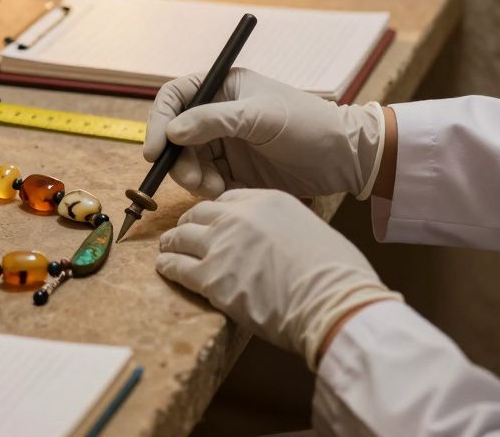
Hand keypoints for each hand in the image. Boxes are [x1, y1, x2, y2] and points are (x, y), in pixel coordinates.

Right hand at [143, 68, 385, 199]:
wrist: (344, 157)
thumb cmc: (307, 123)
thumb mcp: (259, 117)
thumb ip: (213, 121)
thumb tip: (172, 131)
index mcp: (224, 87)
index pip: (176, 98)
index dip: (159, 121)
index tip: (154, 150)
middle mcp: (220, 113)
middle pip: (177, 135)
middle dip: (179, 159)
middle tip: (192, 179)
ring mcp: (227, 142)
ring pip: (189, 161)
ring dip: (194, 177)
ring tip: (214, 188)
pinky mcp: (236, 169)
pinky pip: (207, 180)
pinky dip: (209, 189)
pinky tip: (226, 192)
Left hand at [156, 188, 400, 367]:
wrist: (331, 301)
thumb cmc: (335, 274)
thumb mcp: (311, 230)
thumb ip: (284, 227)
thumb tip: (273, 242)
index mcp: (267, 200)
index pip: (228, 198)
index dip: (217, 212)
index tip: (213, 222)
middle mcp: (239, 217)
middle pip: (200, 212)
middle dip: (190, 223)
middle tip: (184, 234)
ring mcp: (221, 245)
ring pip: (182, 236)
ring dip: (172, 242)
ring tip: (168, 249)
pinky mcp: (211, 277)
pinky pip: (177, 265)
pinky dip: (167, 265)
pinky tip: (164, 267)